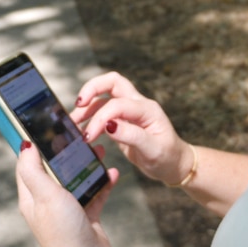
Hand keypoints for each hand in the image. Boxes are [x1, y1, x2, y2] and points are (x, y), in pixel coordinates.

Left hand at [16, 142, 119, 246]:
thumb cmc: (62, 231)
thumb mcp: (46, 195)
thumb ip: (34, 171)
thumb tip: (24, 145)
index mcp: (33, 196)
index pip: (28, 164)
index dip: (36, 145)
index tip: (47, 126)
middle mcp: (49, 201)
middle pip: (57, 168)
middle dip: (69, 151)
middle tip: (81, 135)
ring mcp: (68, 208)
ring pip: (78, 178)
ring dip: (89, 164)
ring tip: (100, 149)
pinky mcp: (87, 214)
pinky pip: (96, 192)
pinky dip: (104, 182)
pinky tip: (112, 173)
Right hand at [73, 72, 194, 185]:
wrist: (174, 164)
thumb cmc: (167, 157)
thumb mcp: (152, 149)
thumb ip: (131, 136)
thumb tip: (109, 125)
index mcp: (147, 109)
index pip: (117, 104)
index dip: (100, 118)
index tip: (88, 136)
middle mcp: (138, 105)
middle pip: (112, 82)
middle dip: (92, 88)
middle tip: (78, 104)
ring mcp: (130, 111)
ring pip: (105, 97)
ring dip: (88, 106)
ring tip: (73, 122)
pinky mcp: (123, 121)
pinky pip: (104, 111)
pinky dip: (91, 116)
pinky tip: (82, 129)